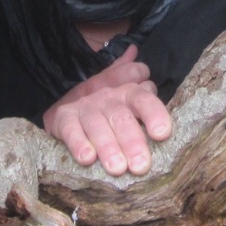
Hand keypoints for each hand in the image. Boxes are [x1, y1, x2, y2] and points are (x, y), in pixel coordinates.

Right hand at [43, 47, 172, 174]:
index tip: (162, 134)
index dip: (154, 114)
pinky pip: (71, 130)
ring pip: (98, 126)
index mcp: (128, 92)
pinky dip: (79, 144)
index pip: (144, 100)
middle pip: (122, 118)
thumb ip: (136, 80)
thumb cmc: (106, 104)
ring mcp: (85, 107)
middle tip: (141, 165)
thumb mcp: (124, 91)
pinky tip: (87, 159)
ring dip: (108, 147)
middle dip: (132, 141)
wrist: (64, 102)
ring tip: (118, 168)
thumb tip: (138, 56)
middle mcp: (108, 97)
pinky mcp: (64, 118)